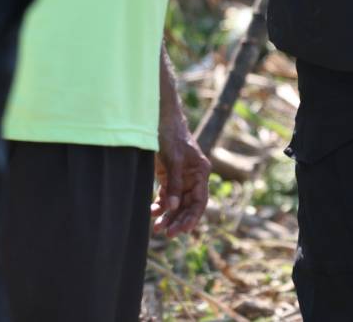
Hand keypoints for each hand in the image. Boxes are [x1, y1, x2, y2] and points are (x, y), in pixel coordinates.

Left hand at [151, 117, 210, 236]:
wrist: (159, 118)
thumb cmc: (171, 135)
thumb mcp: (173, 159)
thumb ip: (174, 184)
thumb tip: (173, 208)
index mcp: (201, 172)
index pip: (200, 200)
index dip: (193, 217)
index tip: (183, 230)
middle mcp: (193, 177)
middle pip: (188, 205)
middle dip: (179, 220)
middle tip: (168, 234)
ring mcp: (180, 177)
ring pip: (176, 203)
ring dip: (168, 216)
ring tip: (157, 229)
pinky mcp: (168, 175)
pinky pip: (166, 196)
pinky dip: (160, 205)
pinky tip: (152, 213)